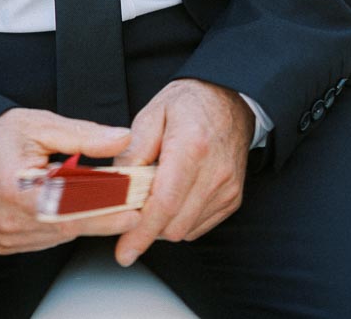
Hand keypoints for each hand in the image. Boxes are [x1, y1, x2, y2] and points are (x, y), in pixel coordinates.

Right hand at [0, 108, 140, 254]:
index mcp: (17, 189)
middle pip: (69, 225)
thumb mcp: (42, 126)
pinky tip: (67, 208)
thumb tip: (121, 139)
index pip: (72, 206)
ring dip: (83, 220)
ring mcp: (6, 236)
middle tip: (131, 207)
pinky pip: (45, 240)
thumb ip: (84, 135)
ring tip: (104, 202)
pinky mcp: (5, 244)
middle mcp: (10, 220)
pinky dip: (62, 225)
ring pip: (59, 235)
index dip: (106, 208)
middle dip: (103, 217)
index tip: (133, 206)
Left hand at [113, 78, 252, 265]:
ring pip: (186, 231)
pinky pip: (199, 226)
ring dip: (163, 224)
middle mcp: (214, 172)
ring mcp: (227, 188)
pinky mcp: (233, 198)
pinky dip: (180, 221)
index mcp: (191, 146)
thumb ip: (133, 151)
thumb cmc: (187, 104)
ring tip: (153, 194)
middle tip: (131, 209)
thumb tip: (117, 186)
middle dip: (147, 227)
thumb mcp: (151, 114)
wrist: (228, 98)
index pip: (164, 202)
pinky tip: (173, 197)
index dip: (141, 231)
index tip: (124, 251)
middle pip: (174, 225)